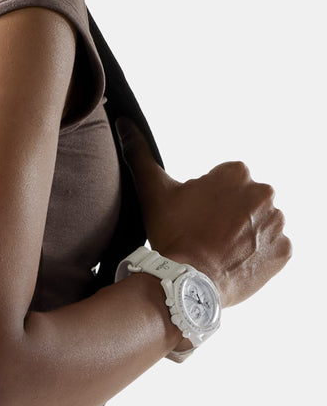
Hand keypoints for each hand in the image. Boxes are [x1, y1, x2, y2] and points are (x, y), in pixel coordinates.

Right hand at [115, 119, 291, 307]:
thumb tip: (123, 123)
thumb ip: (139, 154)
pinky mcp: (283, 251)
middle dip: (230, 215)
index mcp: (236, 173)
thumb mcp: (153, 191)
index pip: (225, 182)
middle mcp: (264, 193)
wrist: (186, 282)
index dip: (208, 200)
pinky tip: (234, 262)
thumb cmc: (171, 234)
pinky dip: (258, 256)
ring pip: (260, 225)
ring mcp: (276, 224)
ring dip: (245, 235)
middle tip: (206, 235)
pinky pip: (272, 249)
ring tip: (220, 251)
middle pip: (245, 202)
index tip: (195, 216)